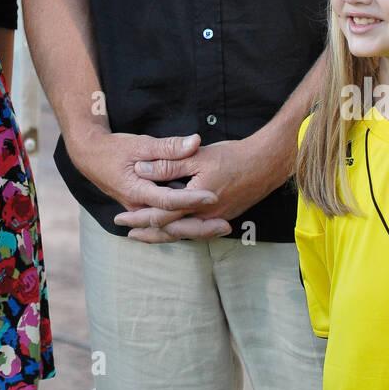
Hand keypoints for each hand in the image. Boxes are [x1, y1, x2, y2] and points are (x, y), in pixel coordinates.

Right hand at [69, 130, 218, 217]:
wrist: (90, 157)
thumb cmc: (114, 148)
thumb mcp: (140, 144)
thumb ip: (168, 147)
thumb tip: (194, 142)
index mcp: (135, 191)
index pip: (168, 200)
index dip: (191, 199)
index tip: (213, 195)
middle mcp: (137, 207)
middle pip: (171, 224)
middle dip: (199, 227)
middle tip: (225, 225)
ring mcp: (139, 212)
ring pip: (169, 229)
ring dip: (195, 230)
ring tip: (221, 228)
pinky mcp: (143, 210)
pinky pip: (164, 225)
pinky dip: (183, 227)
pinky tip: (204, 227)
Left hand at [116, 135, 283, 240]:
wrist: (268, 163)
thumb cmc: (233, 157)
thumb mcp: (196, 156)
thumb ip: (168, 163)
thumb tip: (141, 169)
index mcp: (196, 203)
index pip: (160, 216)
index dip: (138, 217)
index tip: (120, 218)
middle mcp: (206, 217)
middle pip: (171, 231)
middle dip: (148, 232)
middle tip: (128, 232)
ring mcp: (216, 219)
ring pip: (184, 233)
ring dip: (163, 233)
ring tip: (145, 234)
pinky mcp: (225, 216)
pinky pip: (197, 228)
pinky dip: (181, 229)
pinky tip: (175, 226)